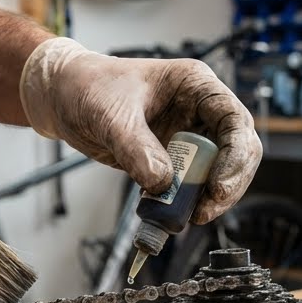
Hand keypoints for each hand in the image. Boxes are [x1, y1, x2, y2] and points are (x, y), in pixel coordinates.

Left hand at [20, 38, 259, 222]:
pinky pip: (189, 186)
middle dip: (226, 184)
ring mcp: (188, 137)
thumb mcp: (111, 115)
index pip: (235, 121)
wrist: (64, 97)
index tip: (218, 187)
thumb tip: (162, 183)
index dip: (236, 156)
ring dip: (205, 198)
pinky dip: (183, 203)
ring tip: (182, 216)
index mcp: (195, 86)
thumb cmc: (89, 87)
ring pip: (217, 173)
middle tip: (204, 211)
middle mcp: (199, 111)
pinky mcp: (172, 160)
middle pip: (237, 151)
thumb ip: (137, 148)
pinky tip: (166, 213)